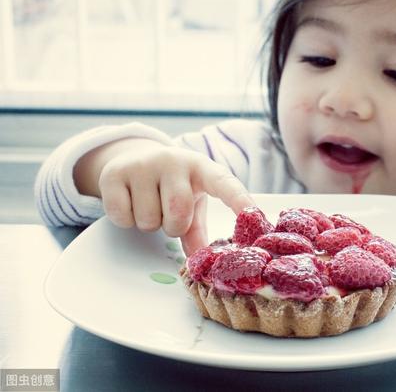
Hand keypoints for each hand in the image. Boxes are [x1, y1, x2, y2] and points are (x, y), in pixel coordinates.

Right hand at [95, 143, 253, 255]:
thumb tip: (205, 264)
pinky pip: (122, 216)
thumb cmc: (172, 186)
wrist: (134, 157)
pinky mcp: (114, 173)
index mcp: (202, 168)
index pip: (224, 183)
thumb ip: (199, 231)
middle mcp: (174, 161)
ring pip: (149, 219)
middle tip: (169, 214)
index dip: (239, 200)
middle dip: (173, 226)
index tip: (254, 216)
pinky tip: (129, 202)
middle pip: (178, 214)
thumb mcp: (192, 203)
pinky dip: (125, 220)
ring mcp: (143, 165)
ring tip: (149, 205)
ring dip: (149, 224)